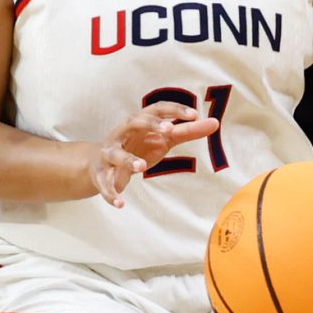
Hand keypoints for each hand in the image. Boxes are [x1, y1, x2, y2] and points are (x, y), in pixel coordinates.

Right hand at [87, 103, 219, 207]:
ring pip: (116, 153)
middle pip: (134, 122)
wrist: (97, 162)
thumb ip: (187, 131)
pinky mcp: (101, 173)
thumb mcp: (162, 139)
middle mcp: (122, 133)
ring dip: (128, 159)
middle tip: (169, 130)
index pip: (156, 109)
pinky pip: (105, 183)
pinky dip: (111, 193)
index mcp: (139, 122)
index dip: (174, 110)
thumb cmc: (137, 146)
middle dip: (151, 124)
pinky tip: (121, 203)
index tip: (194, 114)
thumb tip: (214, 122)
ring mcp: (110, 153)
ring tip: (141, 167)